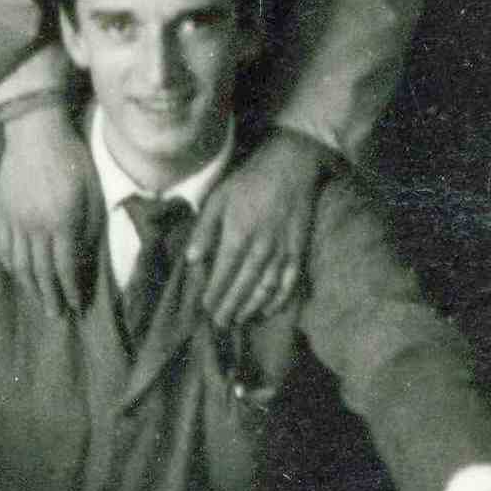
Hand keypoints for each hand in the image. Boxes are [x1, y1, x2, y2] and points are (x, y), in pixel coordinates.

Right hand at [0, 97, 92, 314]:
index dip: (72, 289)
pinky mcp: (0, 211)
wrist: (35, 132)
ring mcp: (14, 220)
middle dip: (51, 297)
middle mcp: (36, 226)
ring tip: (38, 303)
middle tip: (57, 316)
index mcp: (63, 222)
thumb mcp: (93, 193)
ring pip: (19, 264)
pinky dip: (9, 264)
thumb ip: (89, 228)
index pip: (66, 267)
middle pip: (41, 272)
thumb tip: (84, 257)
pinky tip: (16, 274)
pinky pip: (2, 246)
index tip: (78, 305)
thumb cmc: (72, 160)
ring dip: (30, 287)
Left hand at [189, 131, 322, 325]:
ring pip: (266, 289)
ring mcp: (283, 250)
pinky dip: (280, 299)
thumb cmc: (248, 181)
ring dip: (251, 308)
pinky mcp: (299, 250)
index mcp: (238, 234)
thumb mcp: (217, 198)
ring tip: (239, 321)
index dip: (214, 294)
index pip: (223, 274)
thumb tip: (191, 260)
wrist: (291, 166)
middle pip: (243, 286)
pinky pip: (290, 282)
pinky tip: (268, 310)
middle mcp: (261, 247)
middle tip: (220, 324)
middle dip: (230, 307)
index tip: (205, 308)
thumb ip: (204, 230)